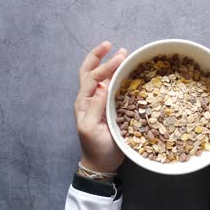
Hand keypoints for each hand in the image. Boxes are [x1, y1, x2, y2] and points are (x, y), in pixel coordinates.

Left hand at [74, 41, 127, 172]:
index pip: (93, 77)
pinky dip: (116, 76)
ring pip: (100, 78)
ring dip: (108, 64)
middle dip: (100, 56)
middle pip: (90, 72)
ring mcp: (98, 103)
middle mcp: (89, 99)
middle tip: (112, 45)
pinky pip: (110, 88)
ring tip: (121, 53)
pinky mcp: (108, 108)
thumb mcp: (91, 129)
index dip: (106, 65)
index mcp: (84, 102)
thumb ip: (95, 107)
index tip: (121, 56)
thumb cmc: (96, 148)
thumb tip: (102, 86)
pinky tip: (125, 71)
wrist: (101, 164)